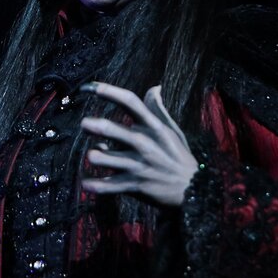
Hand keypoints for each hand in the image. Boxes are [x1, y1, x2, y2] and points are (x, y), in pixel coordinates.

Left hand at [79, 82, 197, 206]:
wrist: (193, 190)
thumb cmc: (178, 157)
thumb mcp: (172, 131)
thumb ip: (158, 110)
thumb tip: (155, 88)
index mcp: (153, 127)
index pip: (130, 102)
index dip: (108, 91)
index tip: (90, 87)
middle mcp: (144, 143)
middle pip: (111, 129)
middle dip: (93, 125)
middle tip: (84, 124)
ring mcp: (138, 165)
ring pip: (104, 157)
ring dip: (94, 156)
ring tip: (93, 156)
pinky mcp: (134, 185)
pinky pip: (108, 186)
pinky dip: (94, 185)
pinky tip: (86, 182)